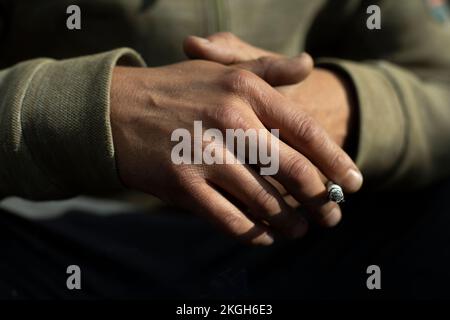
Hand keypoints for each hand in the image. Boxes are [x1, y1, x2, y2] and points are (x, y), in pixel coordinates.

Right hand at [184, 32, 358, 224]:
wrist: (116, 110)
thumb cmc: (176, 90)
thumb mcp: (223, 69)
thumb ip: (269, 69)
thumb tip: (309, 65)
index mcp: (244, 89)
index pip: (305, 130)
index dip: (336, 160)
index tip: (355, 183)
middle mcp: (229, 120)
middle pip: (292, 169)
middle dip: (319, 198)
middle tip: (332, 215)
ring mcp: (204, 155)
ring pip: (264, 200)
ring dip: (289, 222)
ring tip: (302, 230)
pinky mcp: (182, 184)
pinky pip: (229, 219)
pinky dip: (254, 234)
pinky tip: (266, 238)